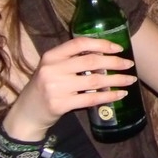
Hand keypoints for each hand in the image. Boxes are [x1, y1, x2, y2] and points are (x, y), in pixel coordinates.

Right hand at [3, 38, 137, 139]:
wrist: (27, 114)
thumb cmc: (45, 87)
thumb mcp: (52, 68)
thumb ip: (72, 60)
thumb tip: (106, 55)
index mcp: (51, 56)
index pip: (79, 43)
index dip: (101, 44)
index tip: (118, 48)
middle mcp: (52, 69)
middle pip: (91, 61)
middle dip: (115, 62)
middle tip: (130, 64)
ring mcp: (55, 87)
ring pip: (95, 81)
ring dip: (116, 80)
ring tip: (130, 79)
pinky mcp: (60, 105)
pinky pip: (92, 99)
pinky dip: (109, 96)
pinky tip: (120, 94)